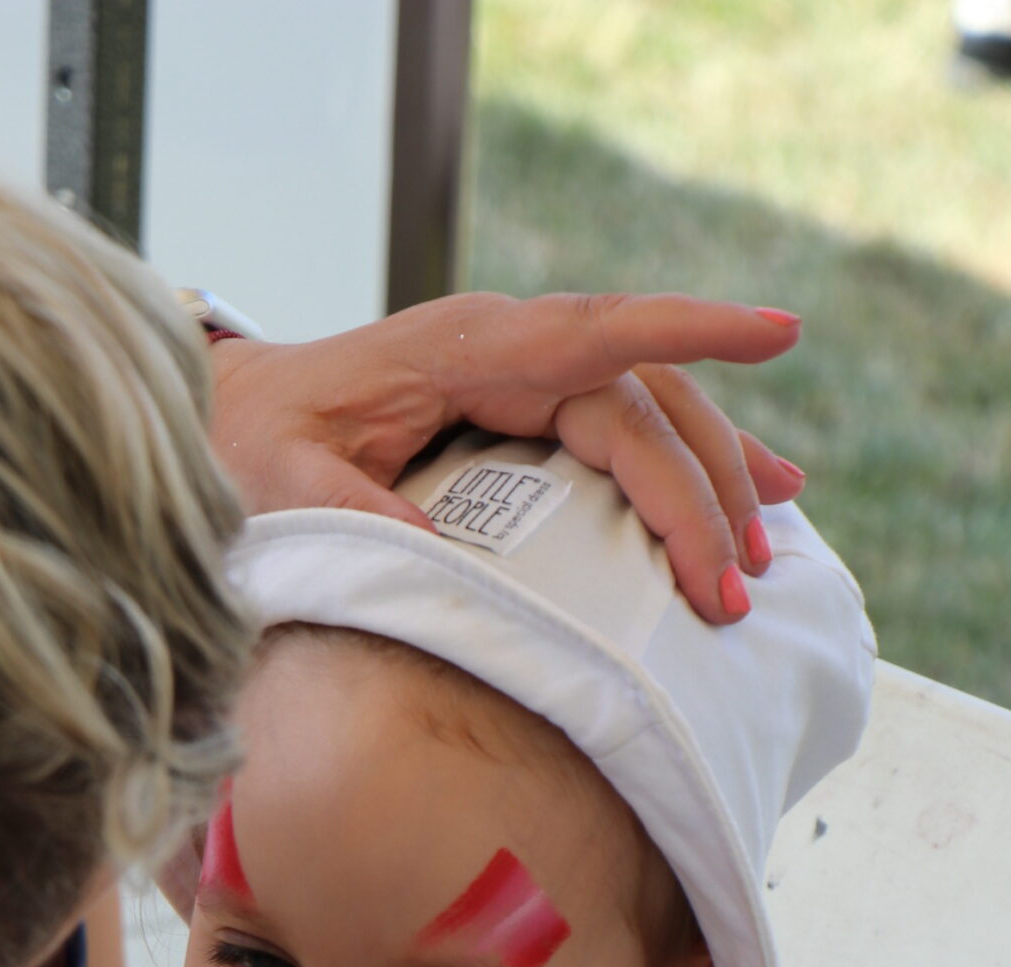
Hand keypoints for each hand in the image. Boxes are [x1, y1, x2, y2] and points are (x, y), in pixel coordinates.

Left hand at [209, 291, 807, 624]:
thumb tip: (442, 557)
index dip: (691, 331)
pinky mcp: (530, 409)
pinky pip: (631, 434)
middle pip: (642, 403)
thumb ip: (349, 510)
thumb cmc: (251, 443)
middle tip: (733, 590)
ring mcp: (527, 375)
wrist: (231, 412)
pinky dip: (692, 472)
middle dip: (702, 493)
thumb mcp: (280, 481)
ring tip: (761, 563)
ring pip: (653, 416)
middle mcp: (512, 348)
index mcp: (466, 344)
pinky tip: (756, 506)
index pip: (597, 336)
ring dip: (715, 486)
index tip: (779, 335)